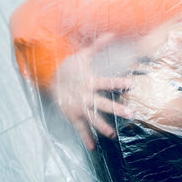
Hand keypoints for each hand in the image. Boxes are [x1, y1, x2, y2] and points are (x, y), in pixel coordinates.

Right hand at [50, 34, 132, 149]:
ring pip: (92, 118)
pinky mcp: (72, 115)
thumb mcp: (83, 56)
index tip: (133, 84)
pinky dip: (85, 138)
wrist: (49, 78)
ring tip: (113, 135)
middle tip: (131, 114)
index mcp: (89, 82)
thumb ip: (98, 46)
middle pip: (103, 104)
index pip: (107, 83)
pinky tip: (92, 147)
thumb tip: (111, 33)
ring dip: (102, 126)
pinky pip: (79, 128)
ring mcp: (78, 107)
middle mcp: (85, 96)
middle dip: (117, 109)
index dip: (119, 83)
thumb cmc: (70, 67)